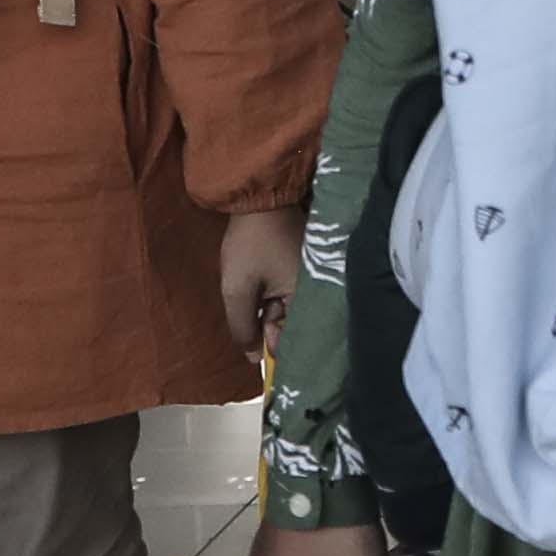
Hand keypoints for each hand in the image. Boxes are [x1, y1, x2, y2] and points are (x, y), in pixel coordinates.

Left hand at [215, 205, 300, 349]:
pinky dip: (275, 293)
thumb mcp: (238, 288)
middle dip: (268, 321)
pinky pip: (291, 292)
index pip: (294, 337)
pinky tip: (262, 282)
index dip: (271, 339)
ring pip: (289, 308)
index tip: (254, 326)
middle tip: (253, 301)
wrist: (260, 198)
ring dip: (269, 305)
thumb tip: (252, 358)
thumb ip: (243, 326)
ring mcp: (313, 277)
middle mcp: (318, 289)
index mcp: (308, 296)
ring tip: (255, 285)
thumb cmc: (251, 244)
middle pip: (293, 323)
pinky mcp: (306, 266)